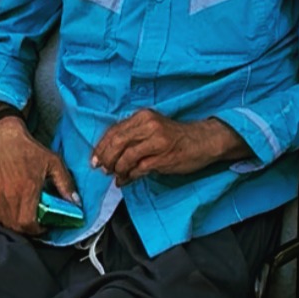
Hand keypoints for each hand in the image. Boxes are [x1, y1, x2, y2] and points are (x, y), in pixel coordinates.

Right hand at [0, 116, 77, 235]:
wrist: (3, 138)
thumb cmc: (29, 150)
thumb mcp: (53, 163)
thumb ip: (65, 184)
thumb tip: (75, 201)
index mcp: (25, 190)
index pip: (28, 223)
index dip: (38, 230)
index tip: (46, 226)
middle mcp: (7, 196)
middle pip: (16, 226)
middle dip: (29, 229)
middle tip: (39, 223)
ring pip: (5, 222)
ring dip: (17, 224)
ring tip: (28, 217)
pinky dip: (6, 217)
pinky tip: (16, 210)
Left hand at [91, 110, 246, 185]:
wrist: (204, 141)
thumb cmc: (177, 137)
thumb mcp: (153, 129)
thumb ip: (133, 136)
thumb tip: (109, 154)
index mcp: (143, 116)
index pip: (113, 131)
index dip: (101, 147)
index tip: (95, 159)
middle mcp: (148, 125)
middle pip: (116, 143)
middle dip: (105, 159)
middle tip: (102, 170)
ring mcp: (156, 141)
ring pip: (125, 157)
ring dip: (117, 170)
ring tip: (116, 176)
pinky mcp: (163, 157)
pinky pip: (138, 169)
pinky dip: (129, 177)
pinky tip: (126, 181)